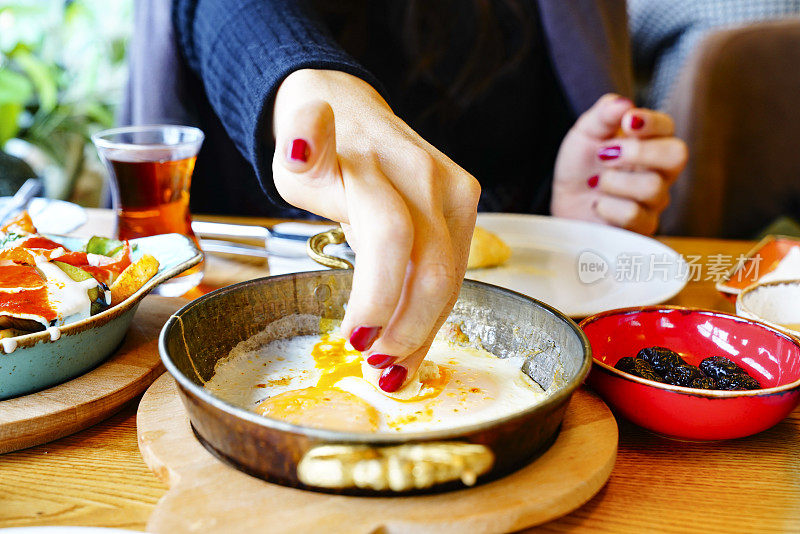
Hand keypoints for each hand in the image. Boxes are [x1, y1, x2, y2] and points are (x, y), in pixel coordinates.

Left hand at [271, 69, 479, 391]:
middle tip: (378, 368)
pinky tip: (413, 340)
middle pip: (432, 268)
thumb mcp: (293, 158)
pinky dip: (433, 312)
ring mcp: (455, 190)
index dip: (377, 296)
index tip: (356, 340)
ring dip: (423, 331)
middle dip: (408, 328)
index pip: (389, 237)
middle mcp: (427, 176)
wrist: (350, 109)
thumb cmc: (318, 147)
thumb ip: (299, 158)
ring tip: (395, 371)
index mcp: (378, 164)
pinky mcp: (466, 205)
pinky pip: (455, 270)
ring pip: (451, 277)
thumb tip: (300, 150)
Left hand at [551, 94, 687, 233]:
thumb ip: (603, 116)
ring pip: (653, 187)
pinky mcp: (643, 227)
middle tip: (605, 154)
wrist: (563, 207)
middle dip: (638, 152)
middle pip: (677, 155)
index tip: (626, 123)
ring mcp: (654, 201)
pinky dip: (608, 207)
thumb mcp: (584, 135)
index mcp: (649, 143)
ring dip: (614, 182)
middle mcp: (659, 170)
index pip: (667, 127)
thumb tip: (624, 104)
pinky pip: (635, 215)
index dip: (651, 122)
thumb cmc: (580, 170)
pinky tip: (597, 205)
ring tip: (596, 184)